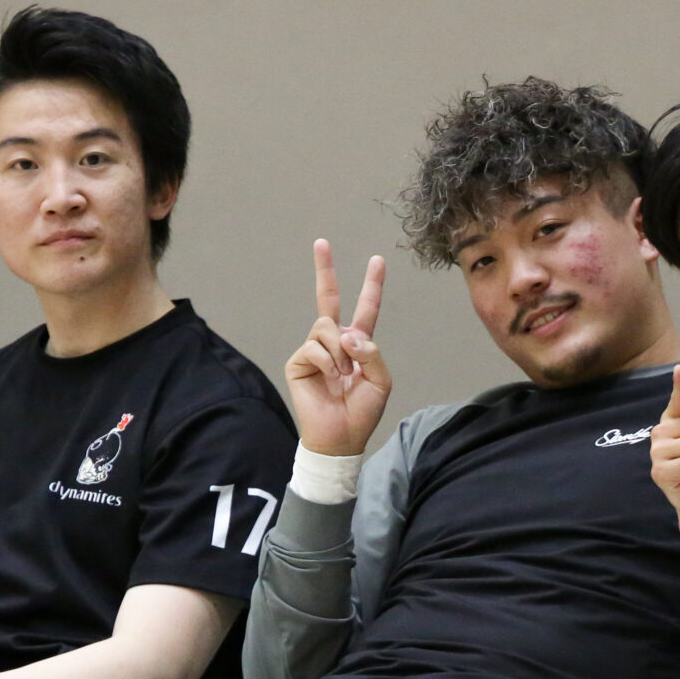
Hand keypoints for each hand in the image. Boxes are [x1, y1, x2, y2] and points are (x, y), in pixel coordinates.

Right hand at [284, 240, 391, 456]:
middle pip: (328, 299)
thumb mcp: (380, 380)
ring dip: (340, 352)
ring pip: (326, 327)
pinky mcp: (299, 361)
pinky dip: (328, 363)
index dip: (372, 286)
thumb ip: (372, 353)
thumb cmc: (362, 411)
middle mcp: (334, 342)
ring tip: (342, 376)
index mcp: (357, 344)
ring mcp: (314, 350)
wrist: (340, 437)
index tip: (377, 260)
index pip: (365, 309)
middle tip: (321, 242)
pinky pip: (315, 347)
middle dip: (325, 269)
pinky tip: (330, 379)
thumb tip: (347, 334)